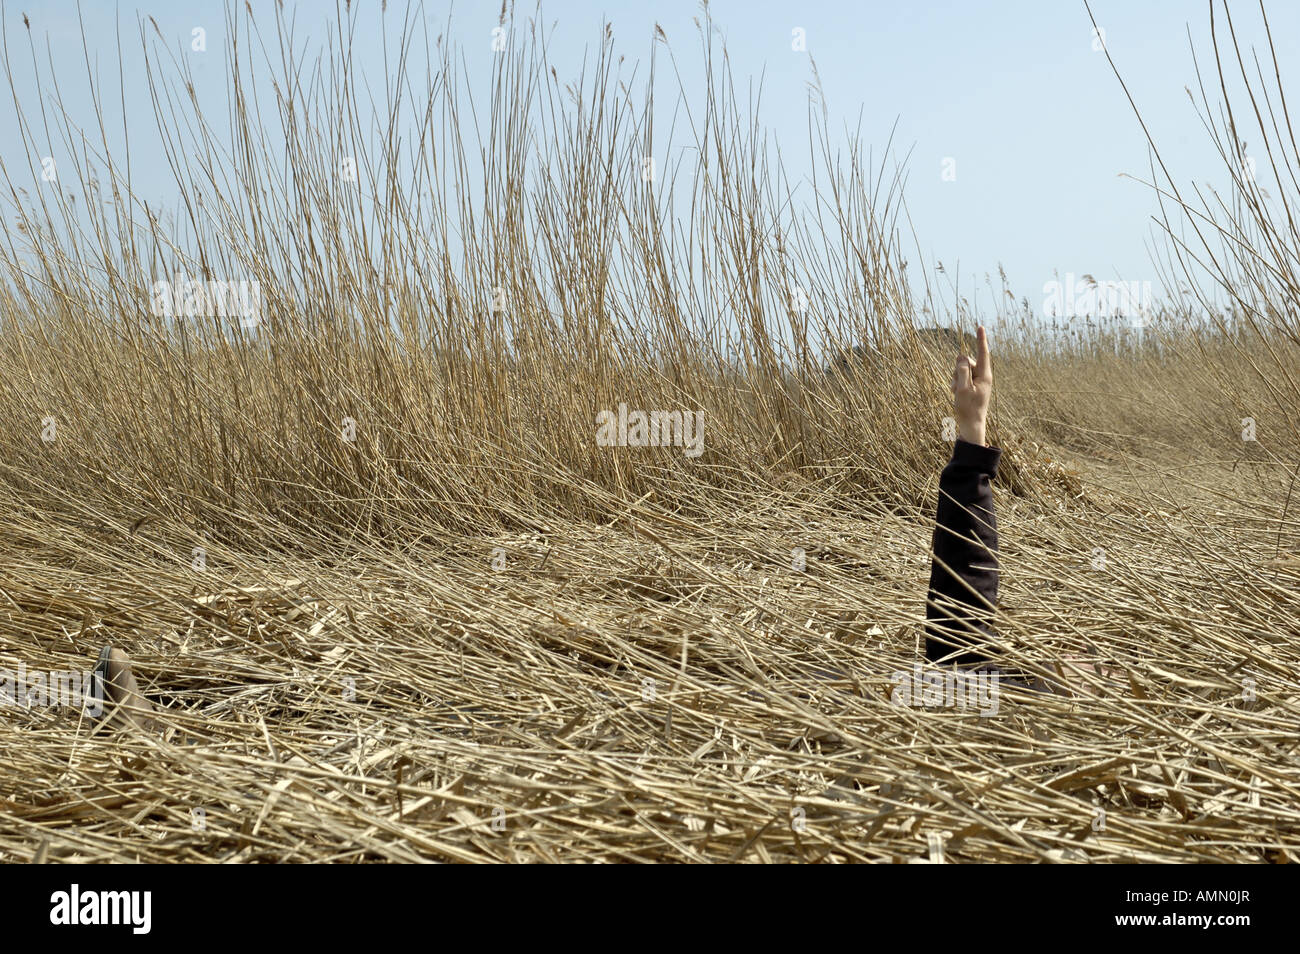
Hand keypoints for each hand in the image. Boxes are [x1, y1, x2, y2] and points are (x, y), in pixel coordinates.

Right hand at [951, 325, 991, 445]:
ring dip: (956, 379)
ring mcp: (977, 382)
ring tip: (957, 393)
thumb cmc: (968, 408)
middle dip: (958, 370)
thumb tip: (961, 356)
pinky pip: (961, 378)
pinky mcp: (972, 386)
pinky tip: (956, 394)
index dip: (981, 340)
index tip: (980, 327)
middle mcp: (983, 376)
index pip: (983, 353)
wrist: (970, 425)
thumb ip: (962, 370)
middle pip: (968, 362)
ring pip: (962, 370)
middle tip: (957, 386)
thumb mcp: (962, 388)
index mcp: (985, 376)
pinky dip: (956, 384)